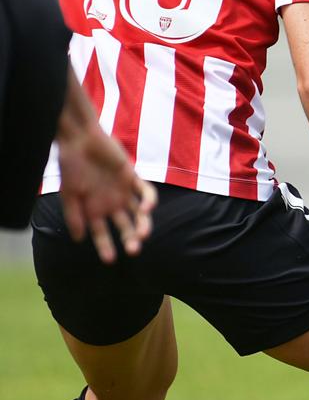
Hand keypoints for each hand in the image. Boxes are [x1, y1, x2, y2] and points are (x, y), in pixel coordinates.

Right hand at [56, 124, 154, 263]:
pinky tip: (147, 208)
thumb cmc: (71, 166)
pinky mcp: (132, 178)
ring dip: (143, 223)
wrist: (80, 140)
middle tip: (134, 250)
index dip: (106, 246)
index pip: (102, 234)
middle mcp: (110, 204)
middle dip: (130, 239)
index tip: (110, 259)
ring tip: (143, 234)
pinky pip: (145, 191)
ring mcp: (123, 192)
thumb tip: (78, 239)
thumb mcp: (69, 193)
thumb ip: (73, 215)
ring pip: (138, 212)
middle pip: (125, 226)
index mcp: (93, 210)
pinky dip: (148, 200)